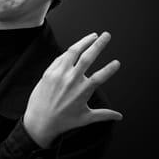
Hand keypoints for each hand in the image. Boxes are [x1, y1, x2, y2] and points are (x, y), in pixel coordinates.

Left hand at [23, 32, 122, 147]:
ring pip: (72, 52)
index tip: (117, 62)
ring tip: (93, 36)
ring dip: (83, 41)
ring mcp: (59, 75)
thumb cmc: (63, 121)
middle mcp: (71, 81)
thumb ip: (104, 114)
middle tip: (107, 35)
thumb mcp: (85, 118)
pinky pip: (60, 58)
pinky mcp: (48, 73)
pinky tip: (75, 48)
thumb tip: (119, 116)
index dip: (110, 69)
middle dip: (99, 44)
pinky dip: (69, 52)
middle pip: (87, 57)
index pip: (101, 76)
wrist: (39, 122)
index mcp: (83, 91)